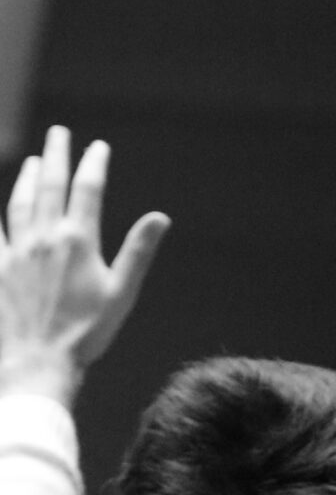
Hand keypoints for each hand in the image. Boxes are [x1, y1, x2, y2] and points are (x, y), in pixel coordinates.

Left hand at [0, 127, 170, 404]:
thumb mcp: (122, 292)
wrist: (36, 361)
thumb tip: (160, 217)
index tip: (97, 146)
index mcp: (78, 241)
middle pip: (49, 186)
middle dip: (56, 156)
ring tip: (33, 161)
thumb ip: (138, 251)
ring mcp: (16, 252)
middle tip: (59, 133)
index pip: (87, 190)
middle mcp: (44, 239)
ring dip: (27, 178)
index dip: (93, 164)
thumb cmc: (85, 332)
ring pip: (19, 204)